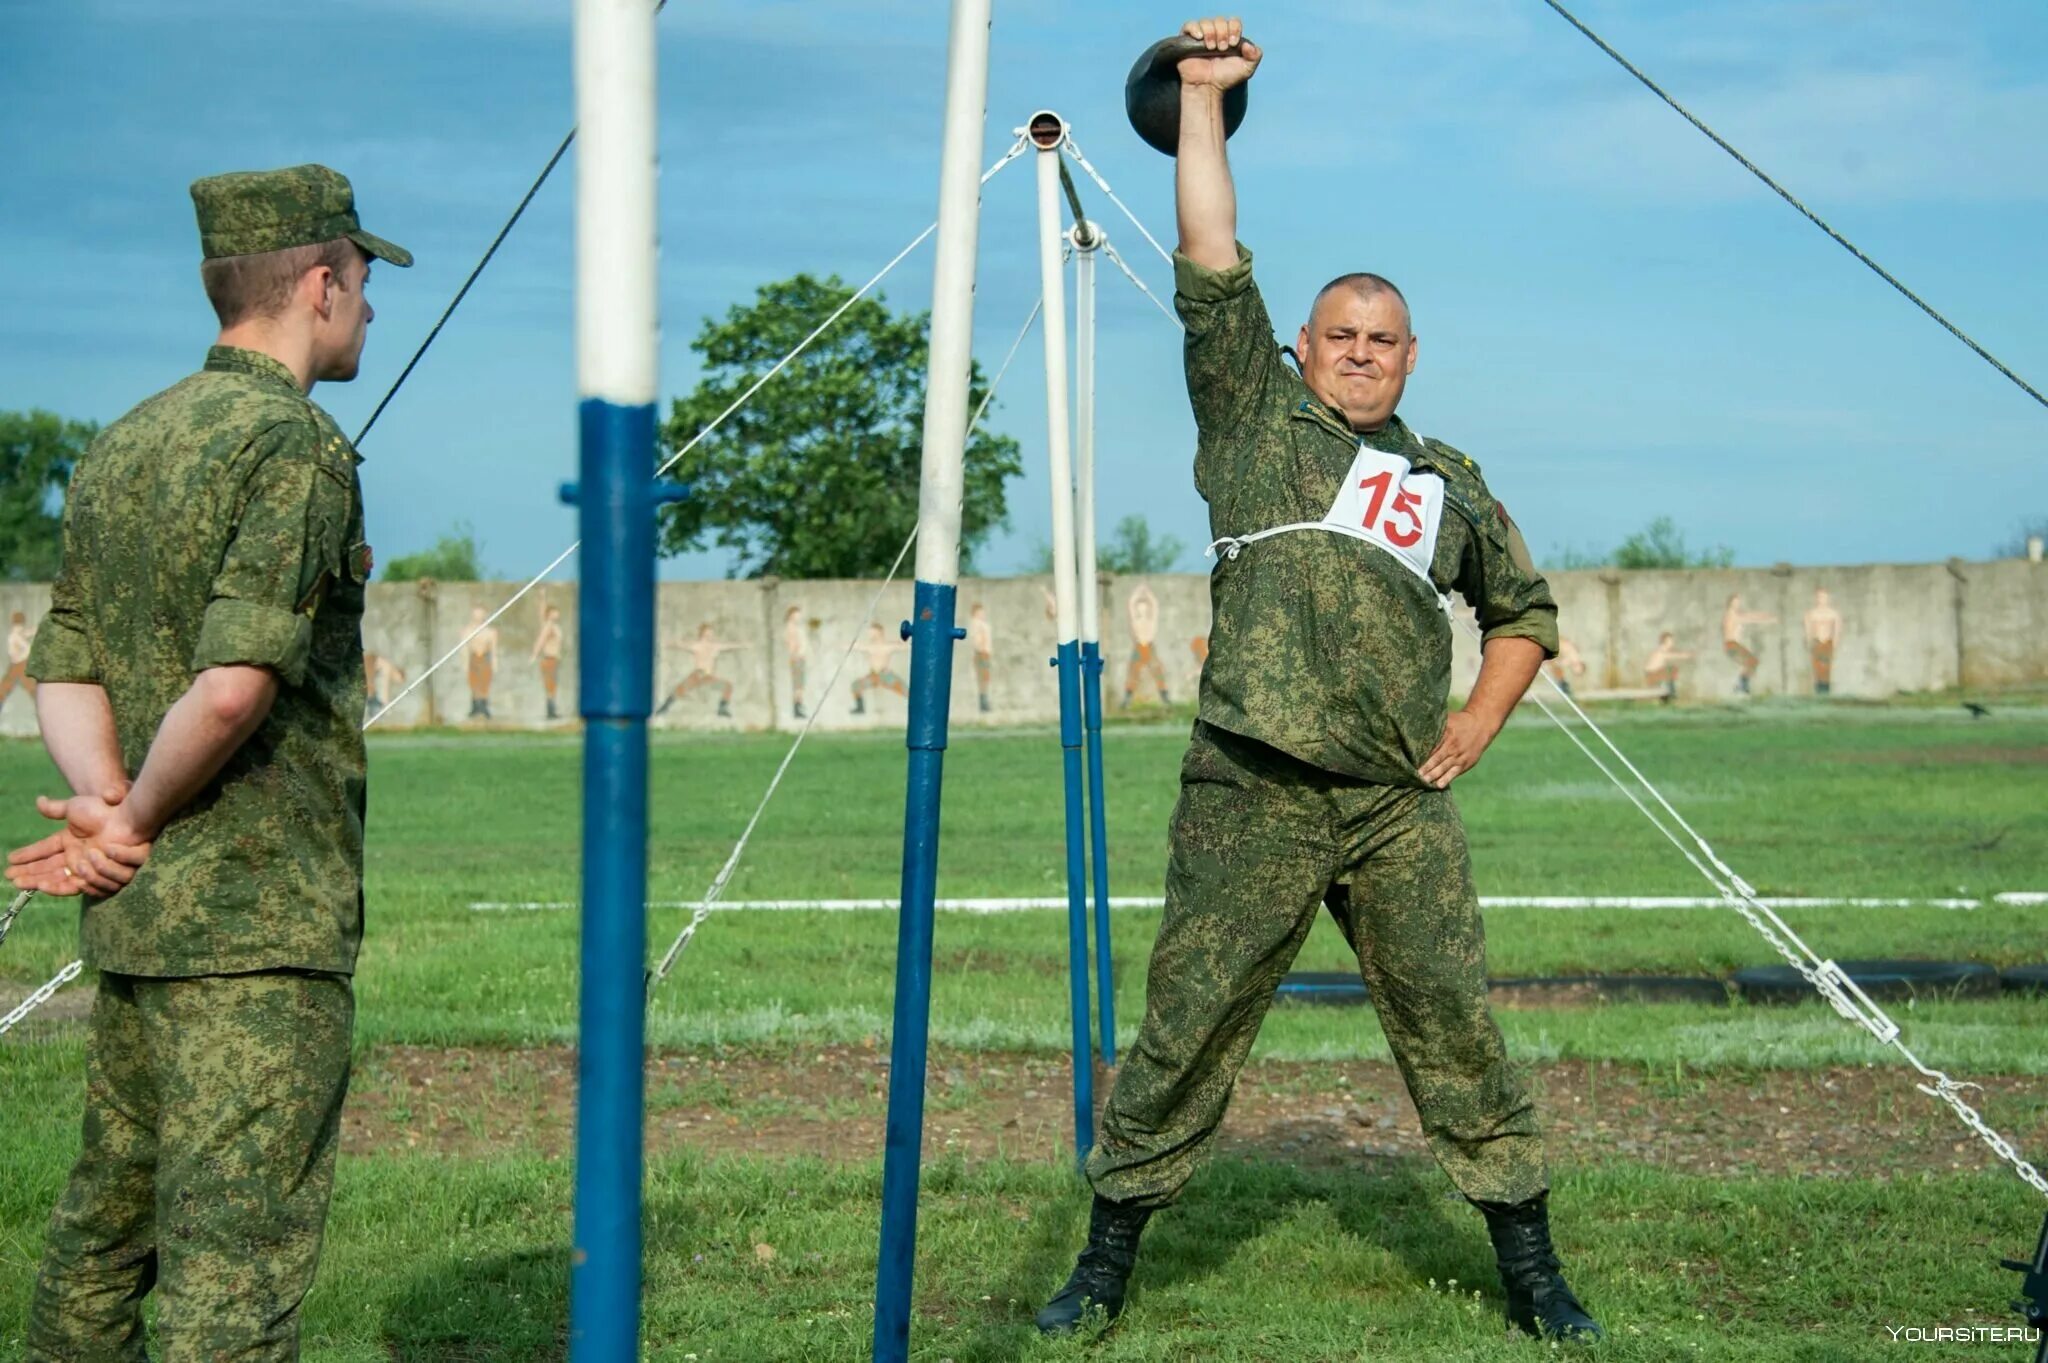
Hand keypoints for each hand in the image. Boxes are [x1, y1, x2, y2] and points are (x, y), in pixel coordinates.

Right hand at [4, 785, 152, 896]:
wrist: (124, 818)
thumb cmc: (103, 809)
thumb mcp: (75, 807)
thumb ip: (57, 808)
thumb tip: (39, 802)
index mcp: (70, 840)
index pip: (45, 850)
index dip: (28, 855)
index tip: (11, 860)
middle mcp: (76, 854)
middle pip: (48, 867)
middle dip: (28, 873)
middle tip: (9, 877)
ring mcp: (86, 865)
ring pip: (58, 878)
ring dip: (38, 880)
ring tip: (19, 882)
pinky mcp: (96, 874)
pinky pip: (76, 885)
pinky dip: (59, 885)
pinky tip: (42, 884)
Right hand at [1179, 16, 1261, 89]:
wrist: (1208, 88)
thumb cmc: (1225, 79)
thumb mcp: (1247, 69)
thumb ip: (1255, 56)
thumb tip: (1248, 45)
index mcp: (1229, 37)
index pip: (1233, 22)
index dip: (1234, 29)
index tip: (1233, 44)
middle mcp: (1215, 34)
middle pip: (1220, 20)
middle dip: (1222, 33)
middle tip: (1222, 49)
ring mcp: (1201, 37)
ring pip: (1206, 22)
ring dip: (1211, 33)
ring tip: (1211, 48)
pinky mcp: (1187, 41)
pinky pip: (1189, 25)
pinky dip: (1195, 29)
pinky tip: (1200, 38)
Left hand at [1418, 710, 1499, 789]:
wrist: (1481, 726)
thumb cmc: (1459, 722)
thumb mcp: (1447, 719)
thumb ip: (1434, 724)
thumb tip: (1417, 724)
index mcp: (1446, 734)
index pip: (1431, 746)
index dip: (1421, 755)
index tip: (1410, 761)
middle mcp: (1452, 746)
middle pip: (1436, 759)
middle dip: (1425, 767)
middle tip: (1414, 775)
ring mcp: (1459, 756)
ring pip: (1444, 767)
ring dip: (1433, 775)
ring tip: (1422, 782)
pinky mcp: (1465, 763)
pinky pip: (1454, 773)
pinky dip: (1446, 779)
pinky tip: (1438, 785)